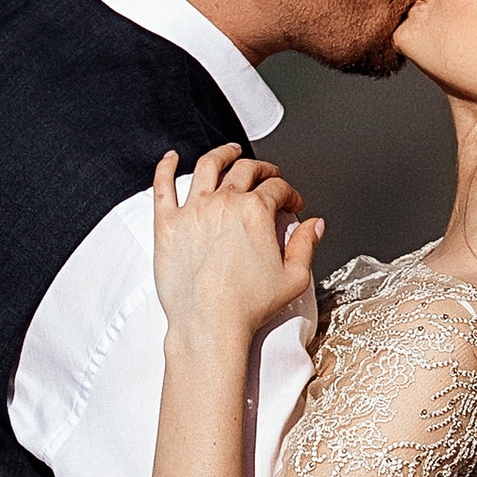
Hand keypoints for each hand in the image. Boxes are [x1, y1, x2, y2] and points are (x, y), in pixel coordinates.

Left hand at [151, 146, 322, 345]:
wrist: (209, 324)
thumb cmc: (247, 306)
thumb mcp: (293, 278)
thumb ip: (306, 245)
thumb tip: (314, 225)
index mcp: (255, 211)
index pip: (277, 188)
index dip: (289, 192)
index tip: (291, 201)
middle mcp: (224, 203)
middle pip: (245, 170)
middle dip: (262, 169)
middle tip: (267, 174)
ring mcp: (192, 210)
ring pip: (207, 166)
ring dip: (222, 154)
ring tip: (228, 152)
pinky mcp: (166, 224)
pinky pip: (162, 185)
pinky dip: (166, 166)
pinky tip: (170, 157)